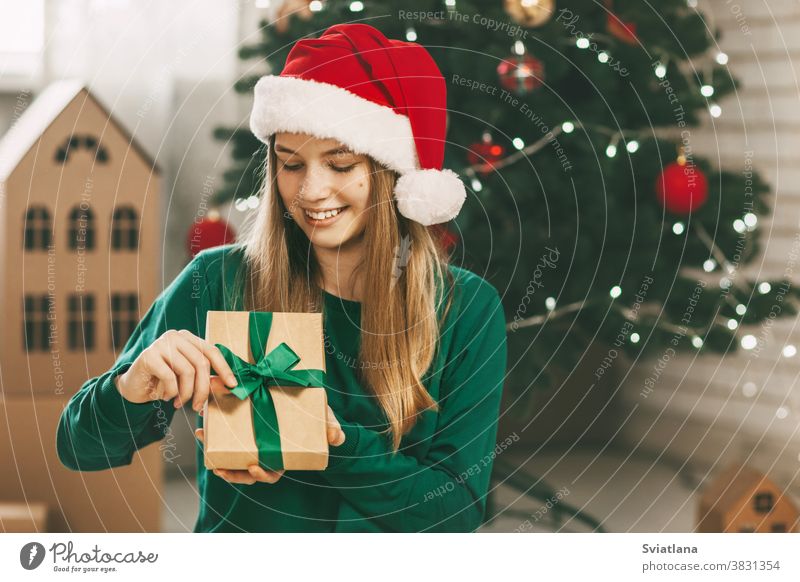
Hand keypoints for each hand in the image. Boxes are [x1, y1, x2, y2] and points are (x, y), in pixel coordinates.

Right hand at [114, 329, 237, 411]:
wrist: (133, 387)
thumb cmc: (163, 382)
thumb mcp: (187, 379)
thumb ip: (206, 378)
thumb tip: (229, 384)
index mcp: (187, 338)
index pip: (211, 351)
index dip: (224, 368)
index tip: (232, 384)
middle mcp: (175, 336)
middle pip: (201, 362)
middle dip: (203, 389)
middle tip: (198, 406)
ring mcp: (161, 344)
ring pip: (187, 371)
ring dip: (186, 393)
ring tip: (178, 402)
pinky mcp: (149, 356)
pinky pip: (170, 377)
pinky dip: (170, 392)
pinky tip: (165, 397)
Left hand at [194, 400, 345, 484]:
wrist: (309, 399)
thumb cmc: (318, 415)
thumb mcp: (327, 419)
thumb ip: (332, 427)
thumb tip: (336, 437)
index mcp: (284, 455)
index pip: (271, 473)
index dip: (261, 474)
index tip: (253, 467)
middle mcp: (267, 453)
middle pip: (247, 472)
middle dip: (232, 473)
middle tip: (221, 470)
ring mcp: (254, 444)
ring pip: (232, 458)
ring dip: (215, 454)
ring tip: (204, 442)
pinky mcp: (243, 430)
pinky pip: (225, 440)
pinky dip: (212, 437)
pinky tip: (202, 428)